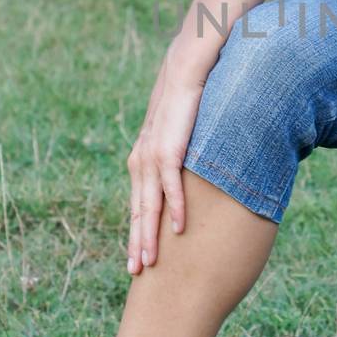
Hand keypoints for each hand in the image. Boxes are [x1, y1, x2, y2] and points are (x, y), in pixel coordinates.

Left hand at [126, 43, 212, 274]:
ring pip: (148, 203)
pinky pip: (171, 183)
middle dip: (137, 243)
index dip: (137, 232)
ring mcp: (153, 153)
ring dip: (150, 235)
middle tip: (136, 273)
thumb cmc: (191, 98)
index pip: (139, 203)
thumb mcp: (184, 133)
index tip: (137, 259)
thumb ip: (185, 156)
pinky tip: (179, 229)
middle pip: (138, 209)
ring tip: (151, 263)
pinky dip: (175, 207)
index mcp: (144, 158)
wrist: (187, 63)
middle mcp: (142, 159)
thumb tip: (200, 177)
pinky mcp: (168, 145)